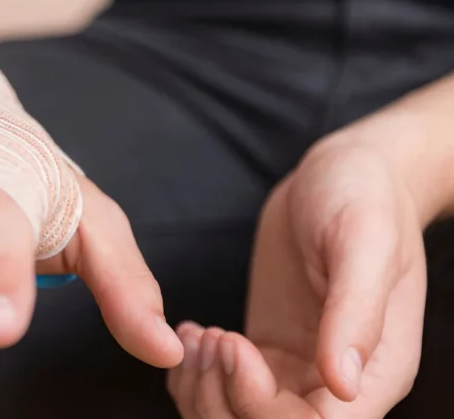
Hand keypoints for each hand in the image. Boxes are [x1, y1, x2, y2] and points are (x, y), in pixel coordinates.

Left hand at [167, 140, 426, 417]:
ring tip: (198, 333)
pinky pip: (224, 386)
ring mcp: (296, 369)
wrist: (344, 172)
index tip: (236, 346)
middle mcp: (334, 382)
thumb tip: (343, 382)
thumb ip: (356, 312)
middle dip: (222, 399)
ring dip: (202, 387)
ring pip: (236, 415)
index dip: (263, 407)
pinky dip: (195, 371)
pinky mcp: (265, 350)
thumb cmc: (366, 197)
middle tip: (209, 338)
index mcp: (375, 371)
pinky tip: (192, 331)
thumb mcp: (365, 242)